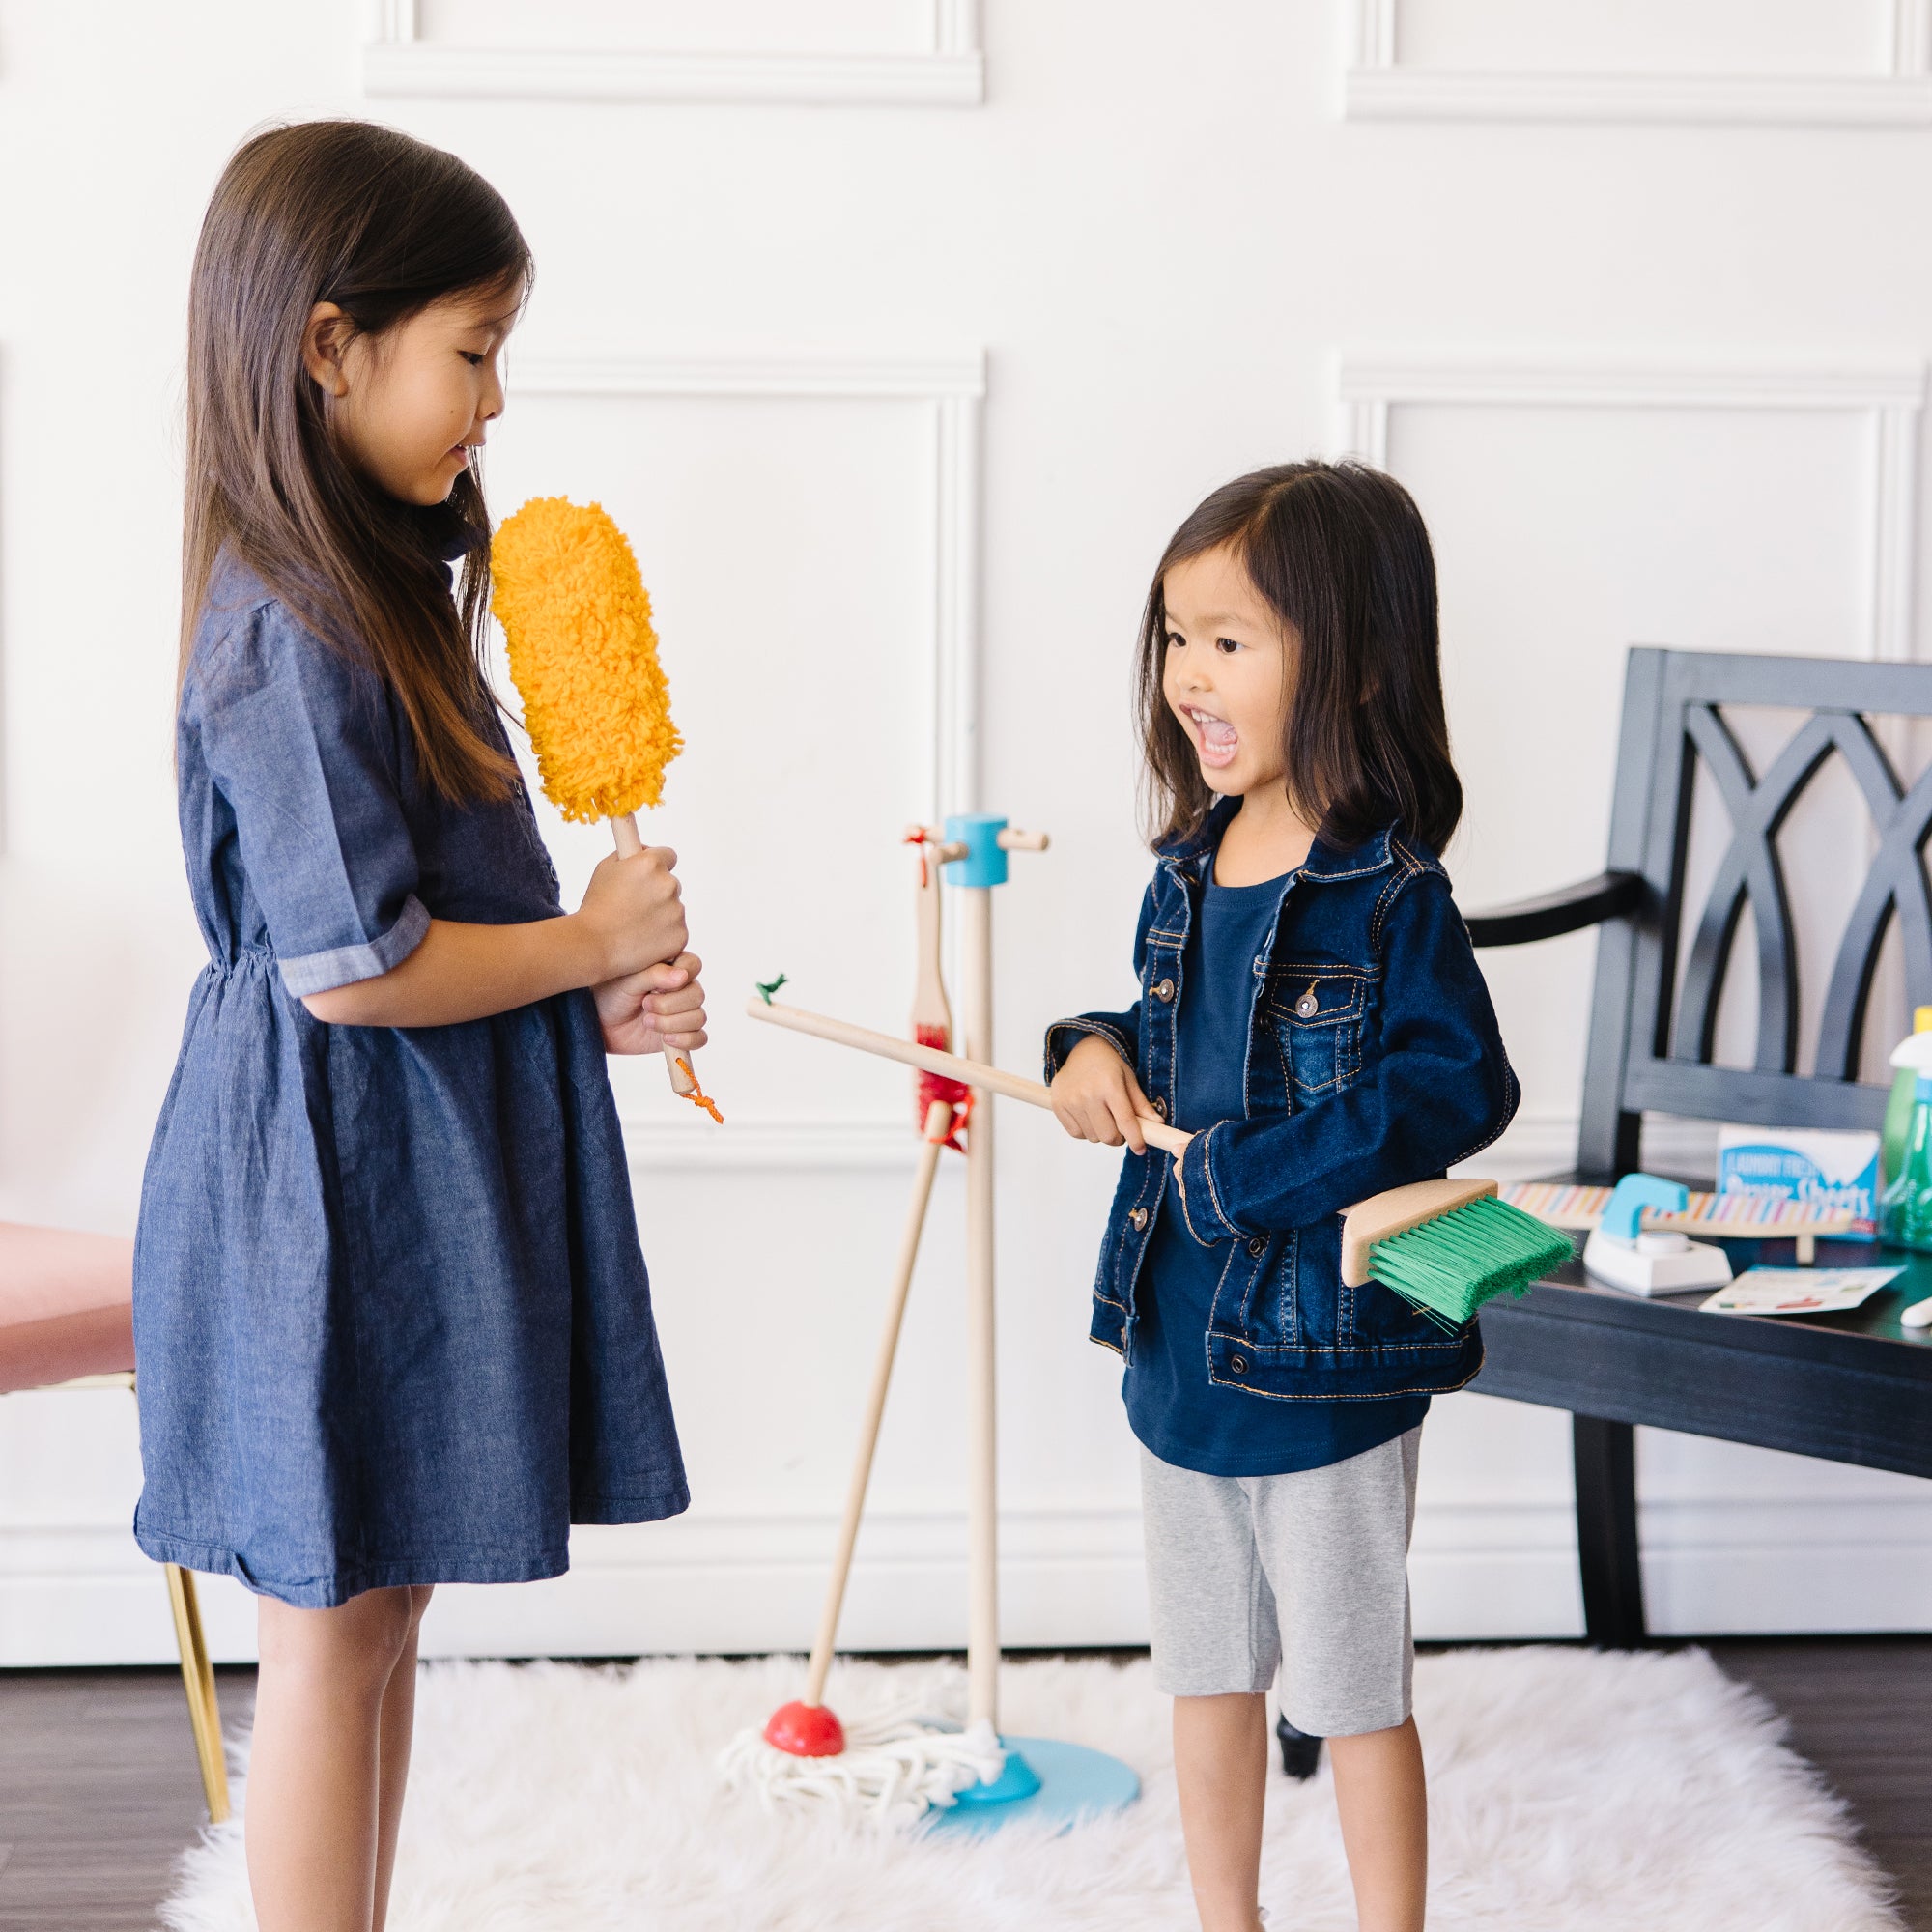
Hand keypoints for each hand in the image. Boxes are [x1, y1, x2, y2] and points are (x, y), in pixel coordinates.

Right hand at [576, 844, 687, 980]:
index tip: (650, 875)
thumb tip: (644, 850)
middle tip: (634, 906)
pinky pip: (676, 931)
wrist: (593, 945)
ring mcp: (677, 911)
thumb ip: (629, 856)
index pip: (669, 856)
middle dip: (657, 893)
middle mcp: (668, 884)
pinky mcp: (680, 935)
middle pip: (671, 884)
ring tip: (634, 925)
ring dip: (660, 915)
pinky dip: (664, 935)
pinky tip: (643, 939)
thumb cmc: (595, 907)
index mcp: (650, 864)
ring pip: (674, 909)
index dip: (658, 865)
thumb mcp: (605, 869)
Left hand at [594, 952, 706, 1056]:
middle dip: (671, 1004)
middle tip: (646, 1004)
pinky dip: (685, 1040)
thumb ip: (655, 974)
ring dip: (672, 1022)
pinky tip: (665, 1038)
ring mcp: (682, 1013)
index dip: (684, 974)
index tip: (660, 984)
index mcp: (671, 968)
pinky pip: (699, 1038)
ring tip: (648, 1021)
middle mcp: (681, 989)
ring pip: (698, 1018)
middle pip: (697, 995)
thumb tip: (683, 976)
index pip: (693, 965)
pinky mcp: (681, 1034)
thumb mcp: (628, 980)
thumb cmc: (610, 995)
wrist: (599, 1024)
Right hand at [1049, 1034, 1151, 1154]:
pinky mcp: (1058, 1106)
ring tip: (1104, 1118)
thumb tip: (1157, 1125)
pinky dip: (1086, 1132)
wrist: (1082, 1051)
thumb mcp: (1129, 1079)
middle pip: (1107, 1135)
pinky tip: (1090, 1118)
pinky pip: (1076, 1134)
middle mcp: (1088, 1093)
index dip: (1135, 1139)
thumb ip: (1141, 1104)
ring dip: (1101, 1134)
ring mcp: (1071, 1100)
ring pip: (1092, 1137)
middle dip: (1118, 1138)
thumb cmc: (1109, 1065)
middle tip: (1120, 1128)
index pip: (1125, 1121)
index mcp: (1110, 1085)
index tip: (1140, 1149)